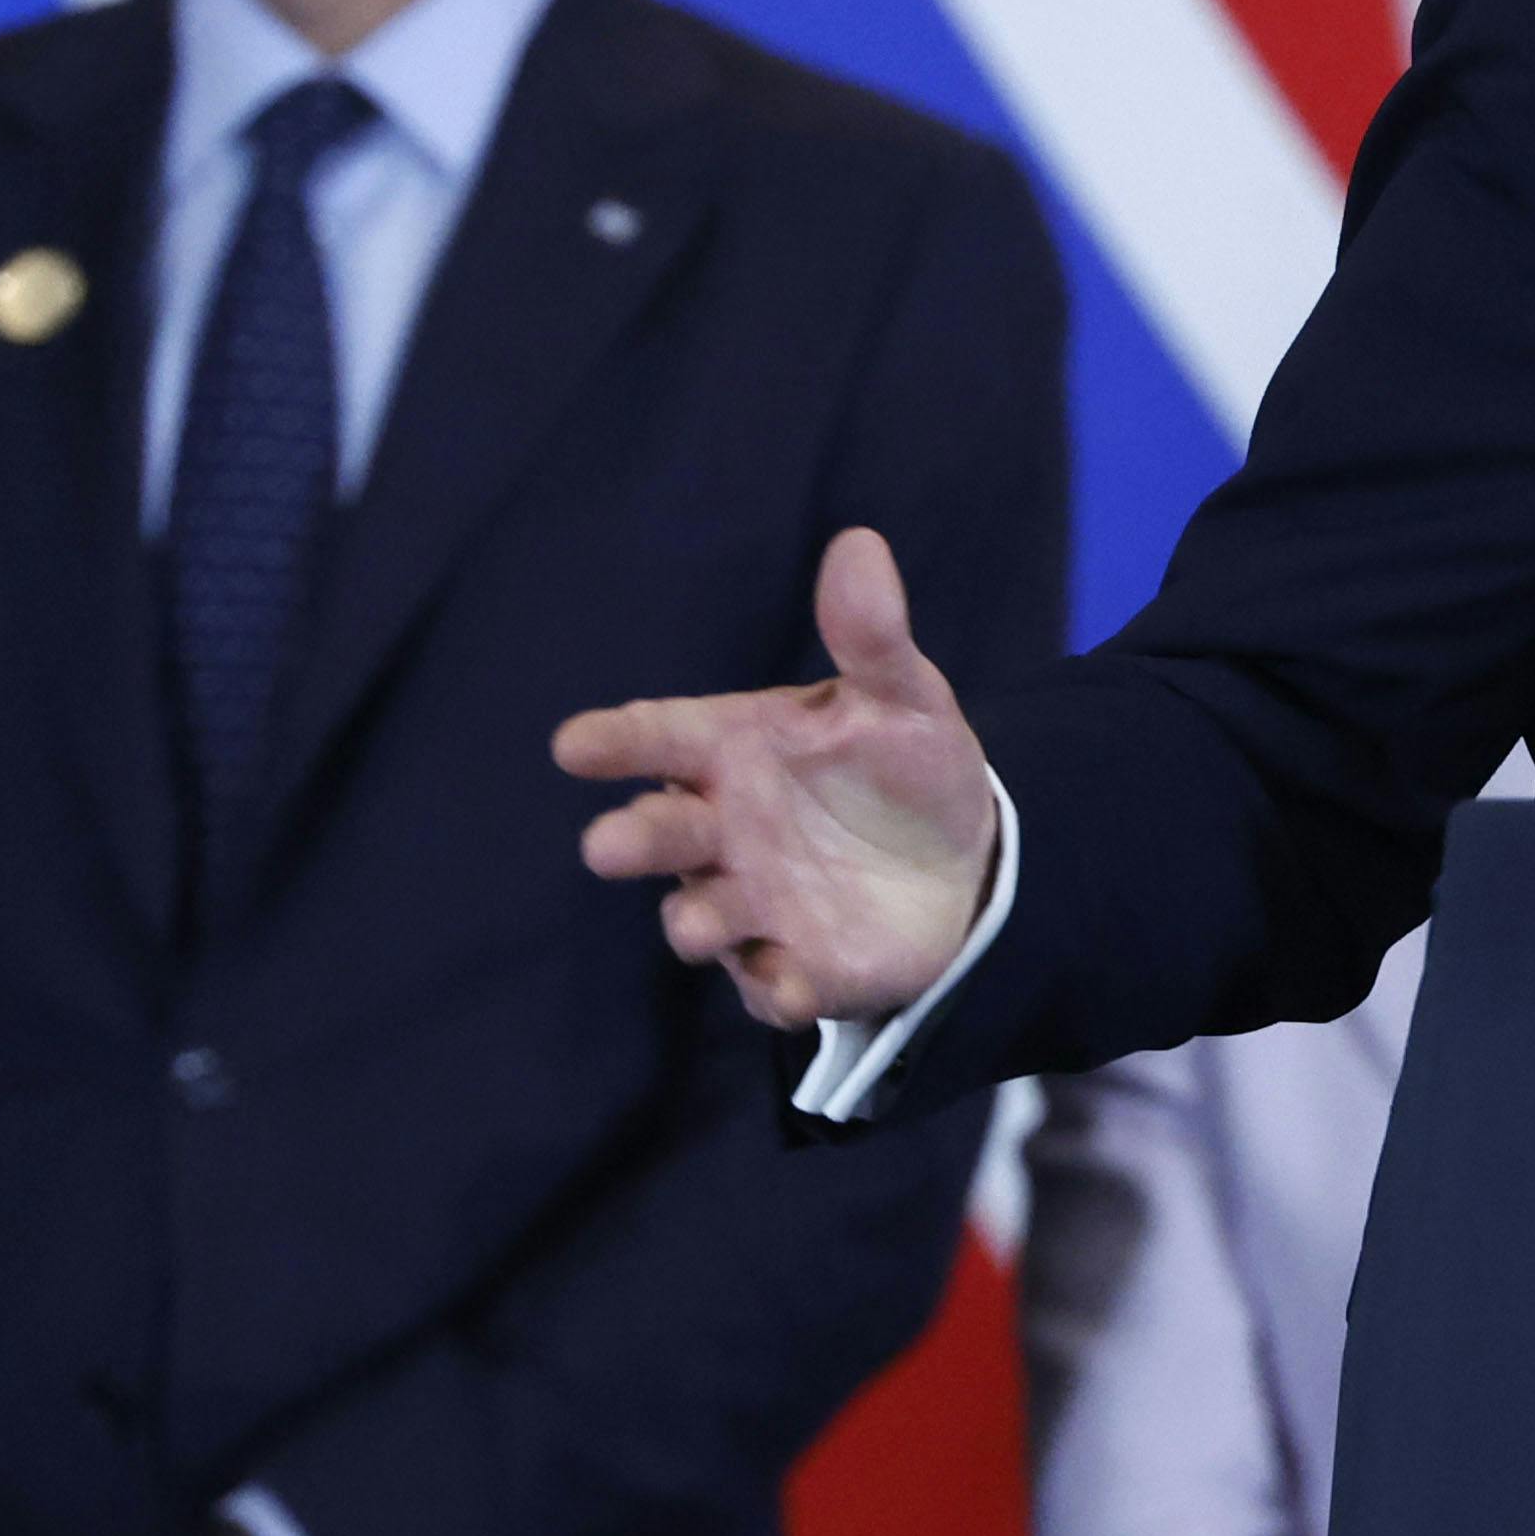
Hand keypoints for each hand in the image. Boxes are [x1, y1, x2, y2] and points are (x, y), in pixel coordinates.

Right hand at [558, 526, 998, 1028]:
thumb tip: (860, 545)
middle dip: (634, 839)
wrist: (961, 860)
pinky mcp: (793, 966)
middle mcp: (722, 829)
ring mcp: (750, 902)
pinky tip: (795, 990)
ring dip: (697, 920)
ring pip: (699, 916)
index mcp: (732, 750)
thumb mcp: (901, 697)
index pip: (657, 738)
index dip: (616, 741)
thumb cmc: (902, 765)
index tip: (573, 745)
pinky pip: (771, 986)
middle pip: (660, 832)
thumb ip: (871, 636)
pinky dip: (778, 990)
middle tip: (612, 845)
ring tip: (704, 923)